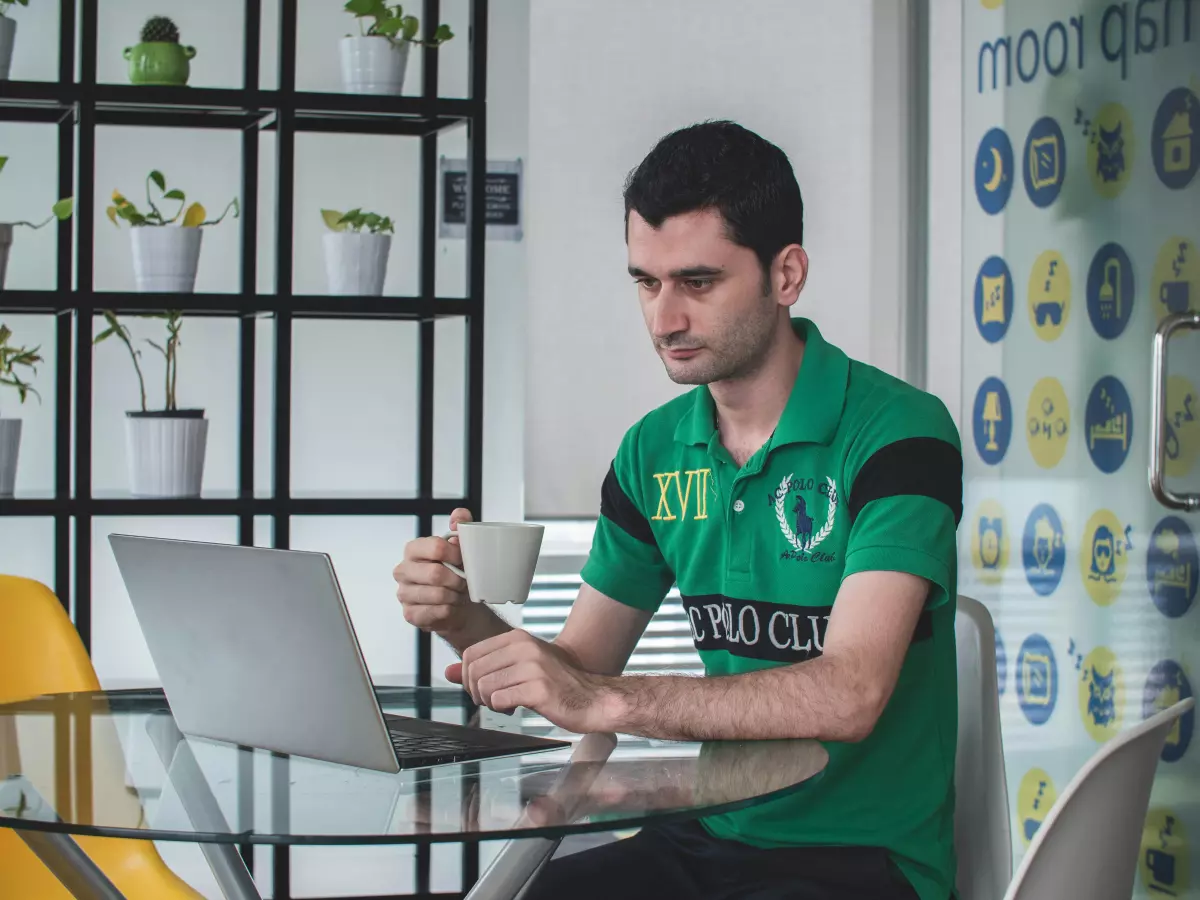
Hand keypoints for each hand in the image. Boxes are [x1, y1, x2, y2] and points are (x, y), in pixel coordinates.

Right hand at [393, 508, 474, 635]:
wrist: (456, 602)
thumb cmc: (455, 571)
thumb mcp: (460, 546)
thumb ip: (461, 526)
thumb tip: (459, 516)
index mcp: (413, 549)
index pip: (436, 547)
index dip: (456, 555)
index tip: (464, 560)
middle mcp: (403, 570)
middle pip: (436, 573)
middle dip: (457, 579)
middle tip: (465, 582)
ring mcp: (404, 593)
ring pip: (437, 595)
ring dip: (455, 595)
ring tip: (458, 594)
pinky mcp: (409, 613)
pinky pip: (435, 612)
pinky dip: (449, 610)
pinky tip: (450, 606)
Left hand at [450, 630, 616, 734]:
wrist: (592, 698)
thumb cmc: (556, 683)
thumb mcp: (517, 668)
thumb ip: (483, 668)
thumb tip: (448, 672)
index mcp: (518, 638)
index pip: (471, 653)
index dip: (467, 676)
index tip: (480, 687)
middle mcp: (525, 647)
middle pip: (474, 671)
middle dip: (475, 692)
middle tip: (492, 700)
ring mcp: (533, 667)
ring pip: (484, 686)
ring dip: (489, 702)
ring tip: (506, 703)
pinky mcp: (538, 689)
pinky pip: (500, 699)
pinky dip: (502, 708)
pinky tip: (516, 707)